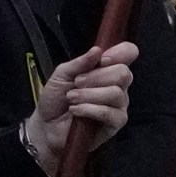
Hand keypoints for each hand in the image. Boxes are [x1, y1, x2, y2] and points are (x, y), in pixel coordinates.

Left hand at [26, 42, 137, 167]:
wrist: (47, 126)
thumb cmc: (56, 99)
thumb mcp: (62, 74)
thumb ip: (80, 62)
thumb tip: (97, 50)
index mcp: (108, 69)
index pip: (128, 53)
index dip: (120, 53)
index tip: (102, 60)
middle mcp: (118, 85)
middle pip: (123, 73)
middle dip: (97, 76)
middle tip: (77, 83)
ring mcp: (119, 105)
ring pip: (116, 93)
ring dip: (89, 94)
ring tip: (72, 98)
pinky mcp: (115, 123)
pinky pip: (110, 113)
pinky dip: (90, 109)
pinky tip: (76, 110)